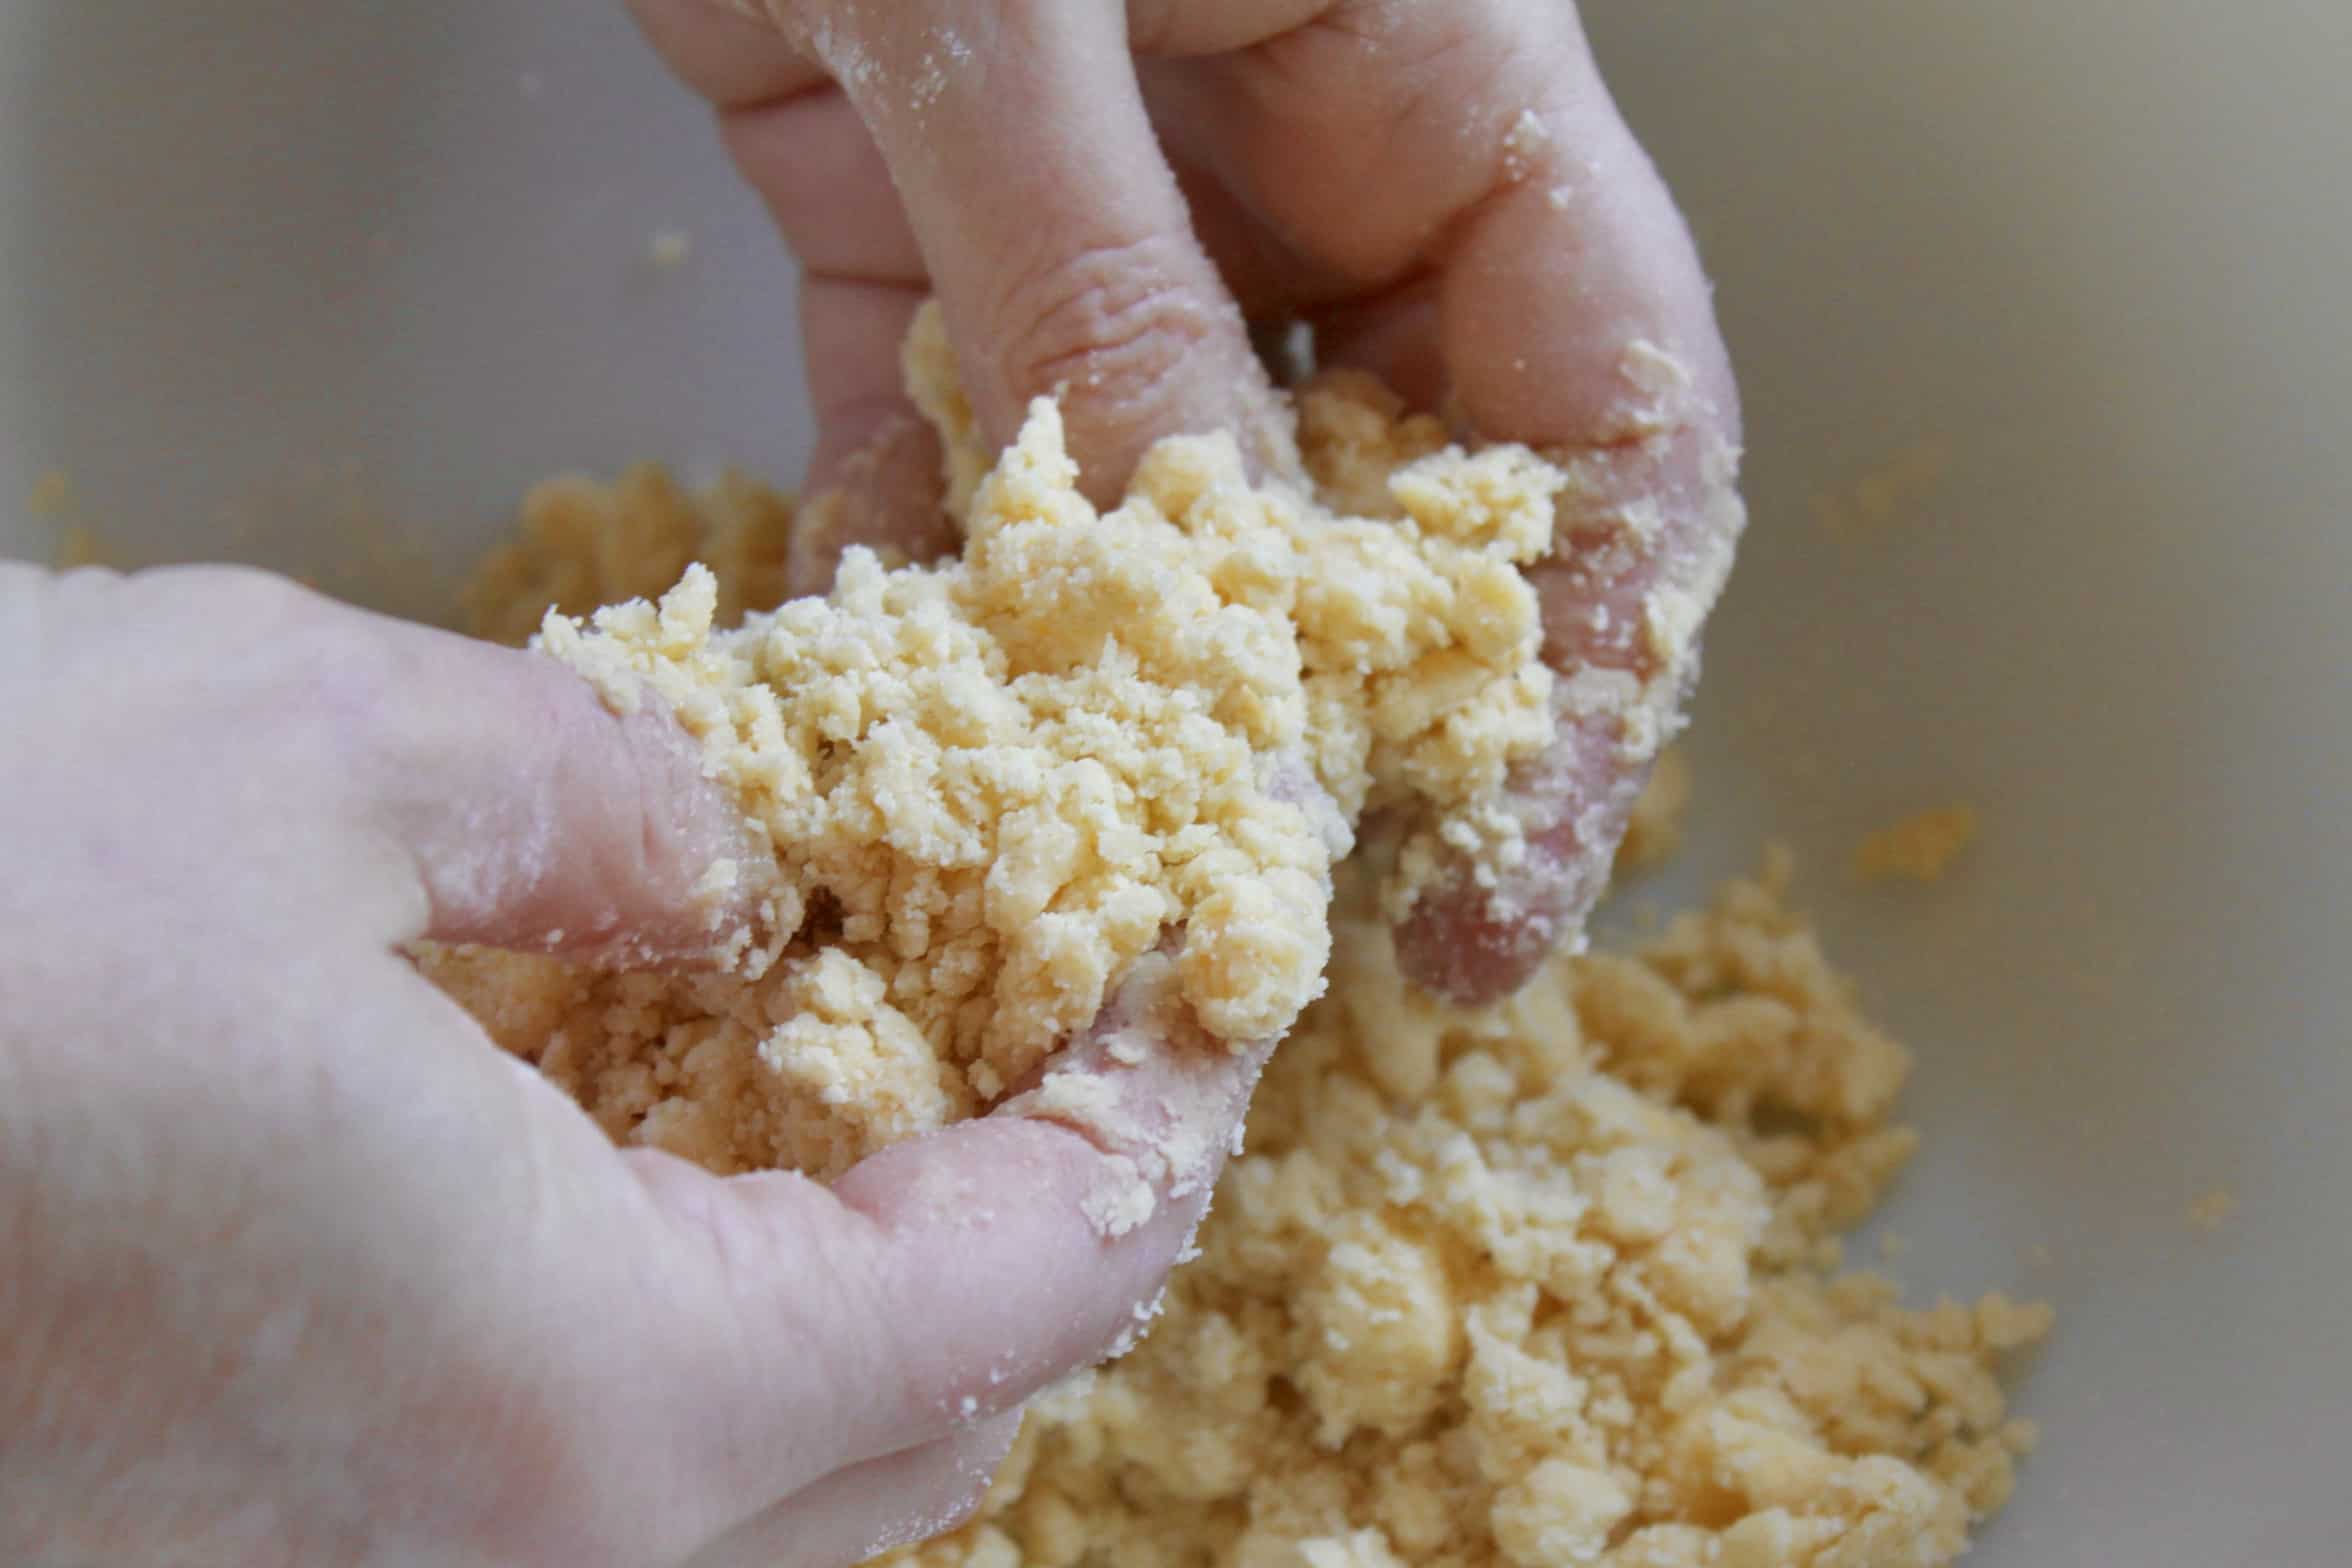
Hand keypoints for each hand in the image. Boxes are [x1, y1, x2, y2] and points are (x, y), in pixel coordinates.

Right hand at [0, 564, 1262, 1566]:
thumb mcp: (299, 751)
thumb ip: (587, 806)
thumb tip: (704, 878)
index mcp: (579, 1410)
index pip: (1015, 1288)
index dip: (1143, 1122)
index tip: (1202, 994)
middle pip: (913, 1434)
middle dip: (1029, 1226)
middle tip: (1068, 1035)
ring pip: (741, 1496)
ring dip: (854, 1300)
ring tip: (867, 1089)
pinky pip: (557, 1491)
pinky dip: (661, 1346)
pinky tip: (627, 1174)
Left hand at [634, 0, 1745, 1003]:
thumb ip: (1110, 278)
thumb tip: (1197, 575)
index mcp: (1443, 71)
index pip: (1606, 403)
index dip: (1579, 662)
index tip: (1490, 886)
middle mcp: (1313, 161)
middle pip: (1403, 488)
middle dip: (1344, 717)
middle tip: (1263, 925)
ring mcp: (1120, 209)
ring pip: (1176, 499)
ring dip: (1112, 680)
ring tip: (1059, 875)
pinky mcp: (928, 234)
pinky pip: (957, 445)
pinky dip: (910, 577)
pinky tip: (859, 718)